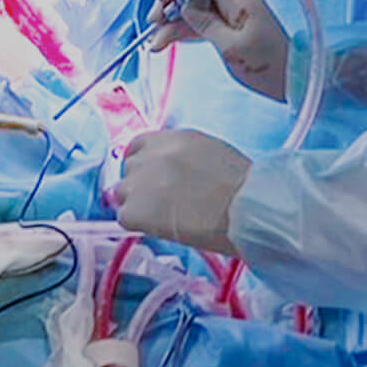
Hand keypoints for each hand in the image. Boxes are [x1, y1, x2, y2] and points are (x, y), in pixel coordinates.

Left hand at [114, 129, 249, 253]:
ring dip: (136, 204)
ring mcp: (138, 182)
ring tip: (161, 218)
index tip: (151, 179)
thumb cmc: (242, 186)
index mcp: (172, 138)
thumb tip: (174, 172)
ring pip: (122, 193)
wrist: (244, 209)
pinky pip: (124, 217)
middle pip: (129, 168)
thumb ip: (184, 157)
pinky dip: (137, 224)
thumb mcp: (210, 154)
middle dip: (140, 184)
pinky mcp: (134, 210)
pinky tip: (159, 229)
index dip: (143, 164)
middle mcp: (150, 155)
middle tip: (160, 202)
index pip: (139, 146)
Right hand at [146, 0, 290, 100]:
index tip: (160, 6)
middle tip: (152, 27)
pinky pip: (202, 25)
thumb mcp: (232, 47)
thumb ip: (206, 23)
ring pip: (195, 12)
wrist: (295, 83)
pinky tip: (166, 43)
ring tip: (155, 45)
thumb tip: (184, 4)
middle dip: (171, 8)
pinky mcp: (230, 31)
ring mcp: (232, 16)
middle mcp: (234, 1)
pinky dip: (185, 33)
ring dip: (174, 25)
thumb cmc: (267, 66)